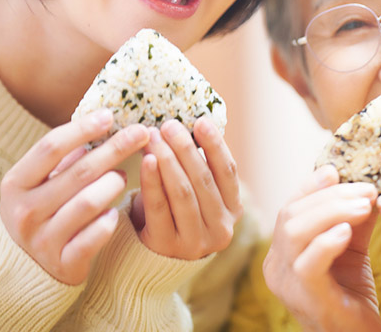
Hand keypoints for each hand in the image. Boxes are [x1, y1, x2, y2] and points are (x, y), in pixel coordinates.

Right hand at [0, 110, 149, 284]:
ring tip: (122, 176)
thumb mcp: (39, 182)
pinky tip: (116, 212)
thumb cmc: (40, 210)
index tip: (109, 115)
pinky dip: (109, 221)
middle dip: (115, 149)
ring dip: (113, 184)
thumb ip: (64, 155)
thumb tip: (100, 120)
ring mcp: (43, 239)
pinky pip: (95, 237)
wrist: (22, 268)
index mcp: (16, 183)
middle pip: (78, 172)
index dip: (82, 129)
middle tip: (140, 134)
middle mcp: (25, 211)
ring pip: (89, 203)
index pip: (51, 147)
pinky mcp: (63, 262)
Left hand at [131, 117, 242, 259]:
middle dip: (186, 147)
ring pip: (183, 192)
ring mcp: (196, 241)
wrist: (153, 258)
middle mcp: (221, 228)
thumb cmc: (175, 213)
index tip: (201, 121)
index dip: (215, 145)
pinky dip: (153, 181)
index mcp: (234, 210)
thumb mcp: (195, 193)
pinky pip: (159, 207)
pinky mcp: (168, 247)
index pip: (228, 172)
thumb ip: (198, 166)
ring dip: (168, 159)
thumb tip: (188, 125)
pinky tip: (147, 160)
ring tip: (155, 137)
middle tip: (169, 125)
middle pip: (204, 179)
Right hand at [262, 166, 380, 331]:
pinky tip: (348, 231)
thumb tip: (366, 185)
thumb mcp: (352, 249)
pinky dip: (327, 241)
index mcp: (282, 252)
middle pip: (291, 215)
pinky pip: (307, 264)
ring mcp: (286, 284)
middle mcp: (276, 267)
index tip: (335, 171)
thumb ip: (353, 218)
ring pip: (295, 232)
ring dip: (332, 211)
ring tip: (364, 205)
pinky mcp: (306, 299)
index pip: (289, 208)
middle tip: (365, 189)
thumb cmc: (353, 296)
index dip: (310, 186)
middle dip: (329, 196)